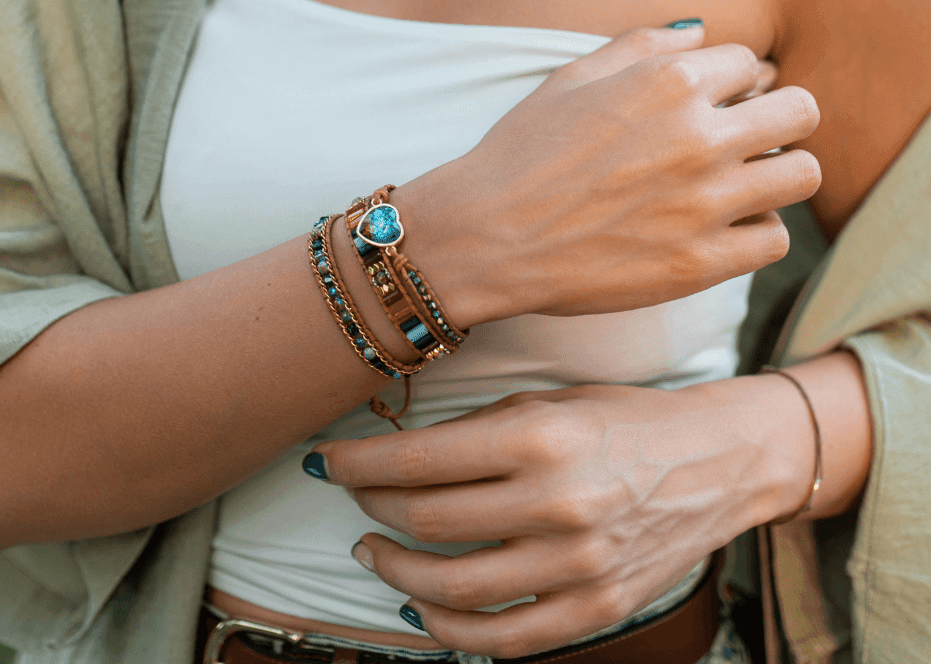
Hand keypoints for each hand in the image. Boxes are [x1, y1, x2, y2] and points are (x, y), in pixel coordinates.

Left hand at [312, 382, 807, 656]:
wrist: (713, 462)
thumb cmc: (621, 418)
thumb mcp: (547, 400)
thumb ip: (476, 429)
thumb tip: (398, 453)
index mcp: (538, 436)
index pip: (418, 458)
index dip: (358, 462)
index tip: (327, 460)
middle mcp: (555, 501)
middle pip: (426, 519)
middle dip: (371, 507)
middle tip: (353, 498)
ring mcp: (577, 563)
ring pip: (453, 587)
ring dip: (396, 574)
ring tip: (372, 553)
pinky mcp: (596, 606)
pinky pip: (505, 639)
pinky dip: (450, 632)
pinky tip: (421, 610)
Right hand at [395, 24, 818, 324]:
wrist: (487, 235)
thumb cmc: (522, 151)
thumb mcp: (572, 78)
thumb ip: (642, 45)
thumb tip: (698, 33)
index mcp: (668, 83)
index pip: (750, 62)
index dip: (730, 81)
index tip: (710, 101)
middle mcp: (698, 138)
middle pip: (800, 111)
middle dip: (777, 116)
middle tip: (744, 135)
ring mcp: (705, 203)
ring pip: (801, 173)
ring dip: (777, 171)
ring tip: (740, 180)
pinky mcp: (700, 262)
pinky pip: (775, 238)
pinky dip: (755, 228)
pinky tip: (720, 224)